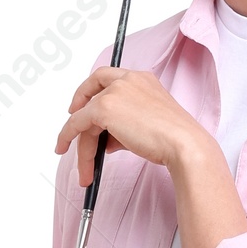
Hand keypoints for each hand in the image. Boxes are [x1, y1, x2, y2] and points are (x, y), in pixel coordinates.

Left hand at [55, 66, 213, 186]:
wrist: (183, 144)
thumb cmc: (174, 139)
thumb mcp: (147, 127)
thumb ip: (123, 129)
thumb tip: (104, 142)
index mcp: (143, 79)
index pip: (109, 77)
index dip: (92, 90)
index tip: (84, 104)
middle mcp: (128, 79)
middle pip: (93, 91)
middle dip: (78, 109)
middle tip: (70, 130)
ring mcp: (115, 91)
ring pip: (86, 115)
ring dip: (82, 144)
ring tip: (85, 170)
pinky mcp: (104, 107)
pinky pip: (77, 122)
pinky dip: (67, 137)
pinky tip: (64, 150)